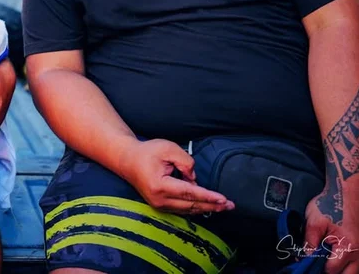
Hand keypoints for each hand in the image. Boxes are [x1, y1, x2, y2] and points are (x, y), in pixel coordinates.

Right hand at [118, 139, 234, 214]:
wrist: (127, 161)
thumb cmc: (147, 152)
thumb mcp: (167, 148)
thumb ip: (185, 161)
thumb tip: (194, 178)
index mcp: (160, 185)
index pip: (189, 193)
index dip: (208, 196)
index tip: (223, 199)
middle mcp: (159, 199)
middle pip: (191, 205)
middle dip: (212, 205)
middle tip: (230, 205)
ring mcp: (159, 204)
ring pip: (187, 210)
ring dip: (206, 207)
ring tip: (223, 206)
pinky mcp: (160, 205)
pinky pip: (182, 209)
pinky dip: (196, 207)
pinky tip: (208, 205)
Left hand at [304, 192, 358, 273]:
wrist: (351, 192)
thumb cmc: (331, 204)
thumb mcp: (314, 221)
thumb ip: (310, 242)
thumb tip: (305, 257)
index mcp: (348, 248)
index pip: (332, 270)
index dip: (319, 268)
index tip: (311, 263)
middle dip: (334, 273)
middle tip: (322, 264)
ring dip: (345, 272)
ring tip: (332, 263)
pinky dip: (355, 269)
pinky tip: (344, 263)